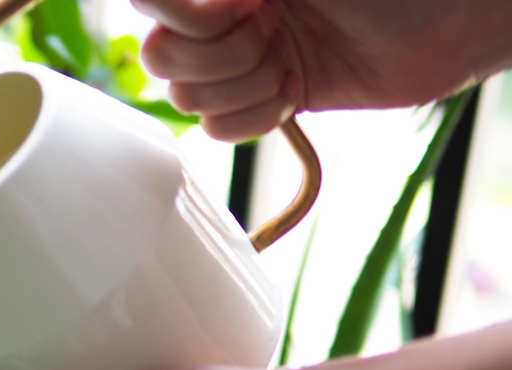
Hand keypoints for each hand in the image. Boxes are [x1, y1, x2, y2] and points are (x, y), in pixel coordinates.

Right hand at [131, 0, 511, 140]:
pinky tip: (292, 96)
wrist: (448, 25)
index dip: (176, 16)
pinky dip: (257, 118)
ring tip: (289, 65)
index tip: (231, 11)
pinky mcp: (265, 100)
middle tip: (269, 37)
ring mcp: (243, 59)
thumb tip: (158, 2)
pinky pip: (220, 130)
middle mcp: (225, 15)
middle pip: (160, 58)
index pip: (148, 2)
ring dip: (245, 89)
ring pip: (189, 99)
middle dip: (214, 59)